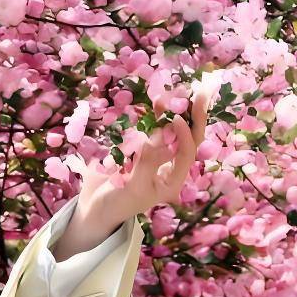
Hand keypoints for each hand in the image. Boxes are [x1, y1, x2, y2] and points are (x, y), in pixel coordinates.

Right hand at [53, 90, 209, 258]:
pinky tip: (159, 100)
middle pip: (188, 139)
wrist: (97, 206)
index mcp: (173, 181)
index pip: (187, 154)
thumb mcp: (134, 186)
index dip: (185, 135)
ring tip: (178, 90)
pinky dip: (157, 115)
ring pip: (172, 130)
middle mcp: (170, 167)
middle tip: (200, 92)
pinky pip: (154, 129)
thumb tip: (162, 137)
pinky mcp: (143, 148)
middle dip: (195, 117)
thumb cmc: (117, 202)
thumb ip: (148, 162)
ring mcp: (157, 156)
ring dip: (175, 111)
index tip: (175, 118)